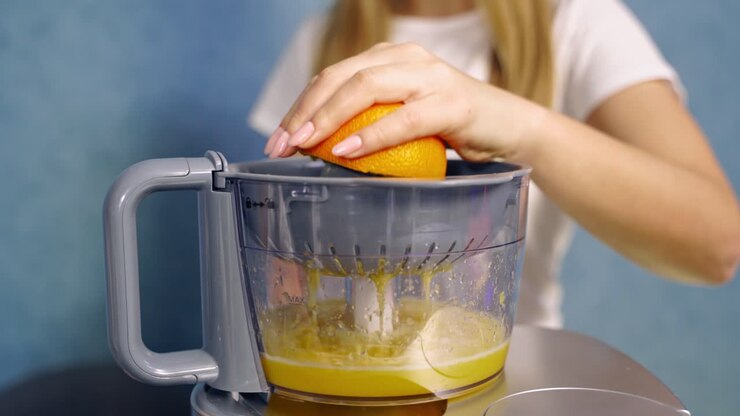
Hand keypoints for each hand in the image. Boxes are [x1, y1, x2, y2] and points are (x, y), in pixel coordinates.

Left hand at [263, 42, 547, 162]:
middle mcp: (406, 58)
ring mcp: (430, 77)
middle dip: (304, 112)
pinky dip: (372, 135)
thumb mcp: (402, 121)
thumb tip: (318, 150)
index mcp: (389, 59)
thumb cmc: (451, 129)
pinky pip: (405, 119)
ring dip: (328, 117)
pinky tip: (347, 150)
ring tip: (304, 145)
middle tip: (281, 146)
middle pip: (341, 77)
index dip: (300, 106)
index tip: (277, 139)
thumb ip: (368, 123)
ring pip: (366, 87)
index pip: (332, 76)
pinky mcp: (451, 103)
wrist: (509, 128)